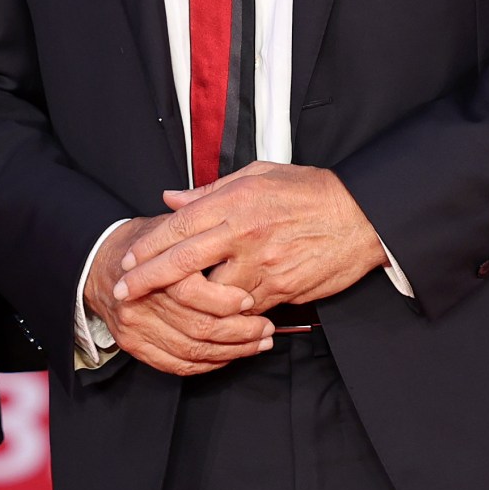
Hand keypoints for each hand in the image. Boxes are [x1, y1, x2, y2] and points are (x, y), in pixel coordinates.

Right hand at [83, 215, 272, 375]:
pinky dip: (207, 365)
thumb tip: (239, 243)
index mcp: (150, 269)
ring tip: (256, 343)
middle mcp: (140, 301)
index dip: (225, 301)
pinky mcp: (132, 344)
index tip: (249, 300)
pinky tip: (227, 356)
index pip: (192, 293)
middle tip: (265, 328)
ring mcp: (135, 326)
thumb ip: (198, 235)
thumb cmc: (140, 246)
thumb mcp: (167, 228)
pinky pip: (176, 365)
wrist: (96, 265)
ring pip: (192, 350)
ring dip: (231, 351)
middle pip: (198, 327)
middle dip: (240, 332)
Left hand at [118, 164, 388, 312]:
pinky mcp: (282, 289)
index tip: (127, 260)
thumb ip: (210, 191)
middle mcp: (244, 234)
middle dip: (148, 280)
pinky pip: (244, 308)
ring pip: (211, 294)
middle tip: (125, 292)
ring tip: (166, 307)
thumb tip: (170, 198)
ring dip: (187, 303)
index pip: (178, 226)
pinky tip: (212, 314)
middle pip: (184, 263)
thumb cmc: (311, 191)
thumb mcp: (259, 175)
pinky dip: (226, 313)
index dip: (148, 247)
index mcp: (235, 202)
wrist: (364, 216)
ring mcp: (263, 265)